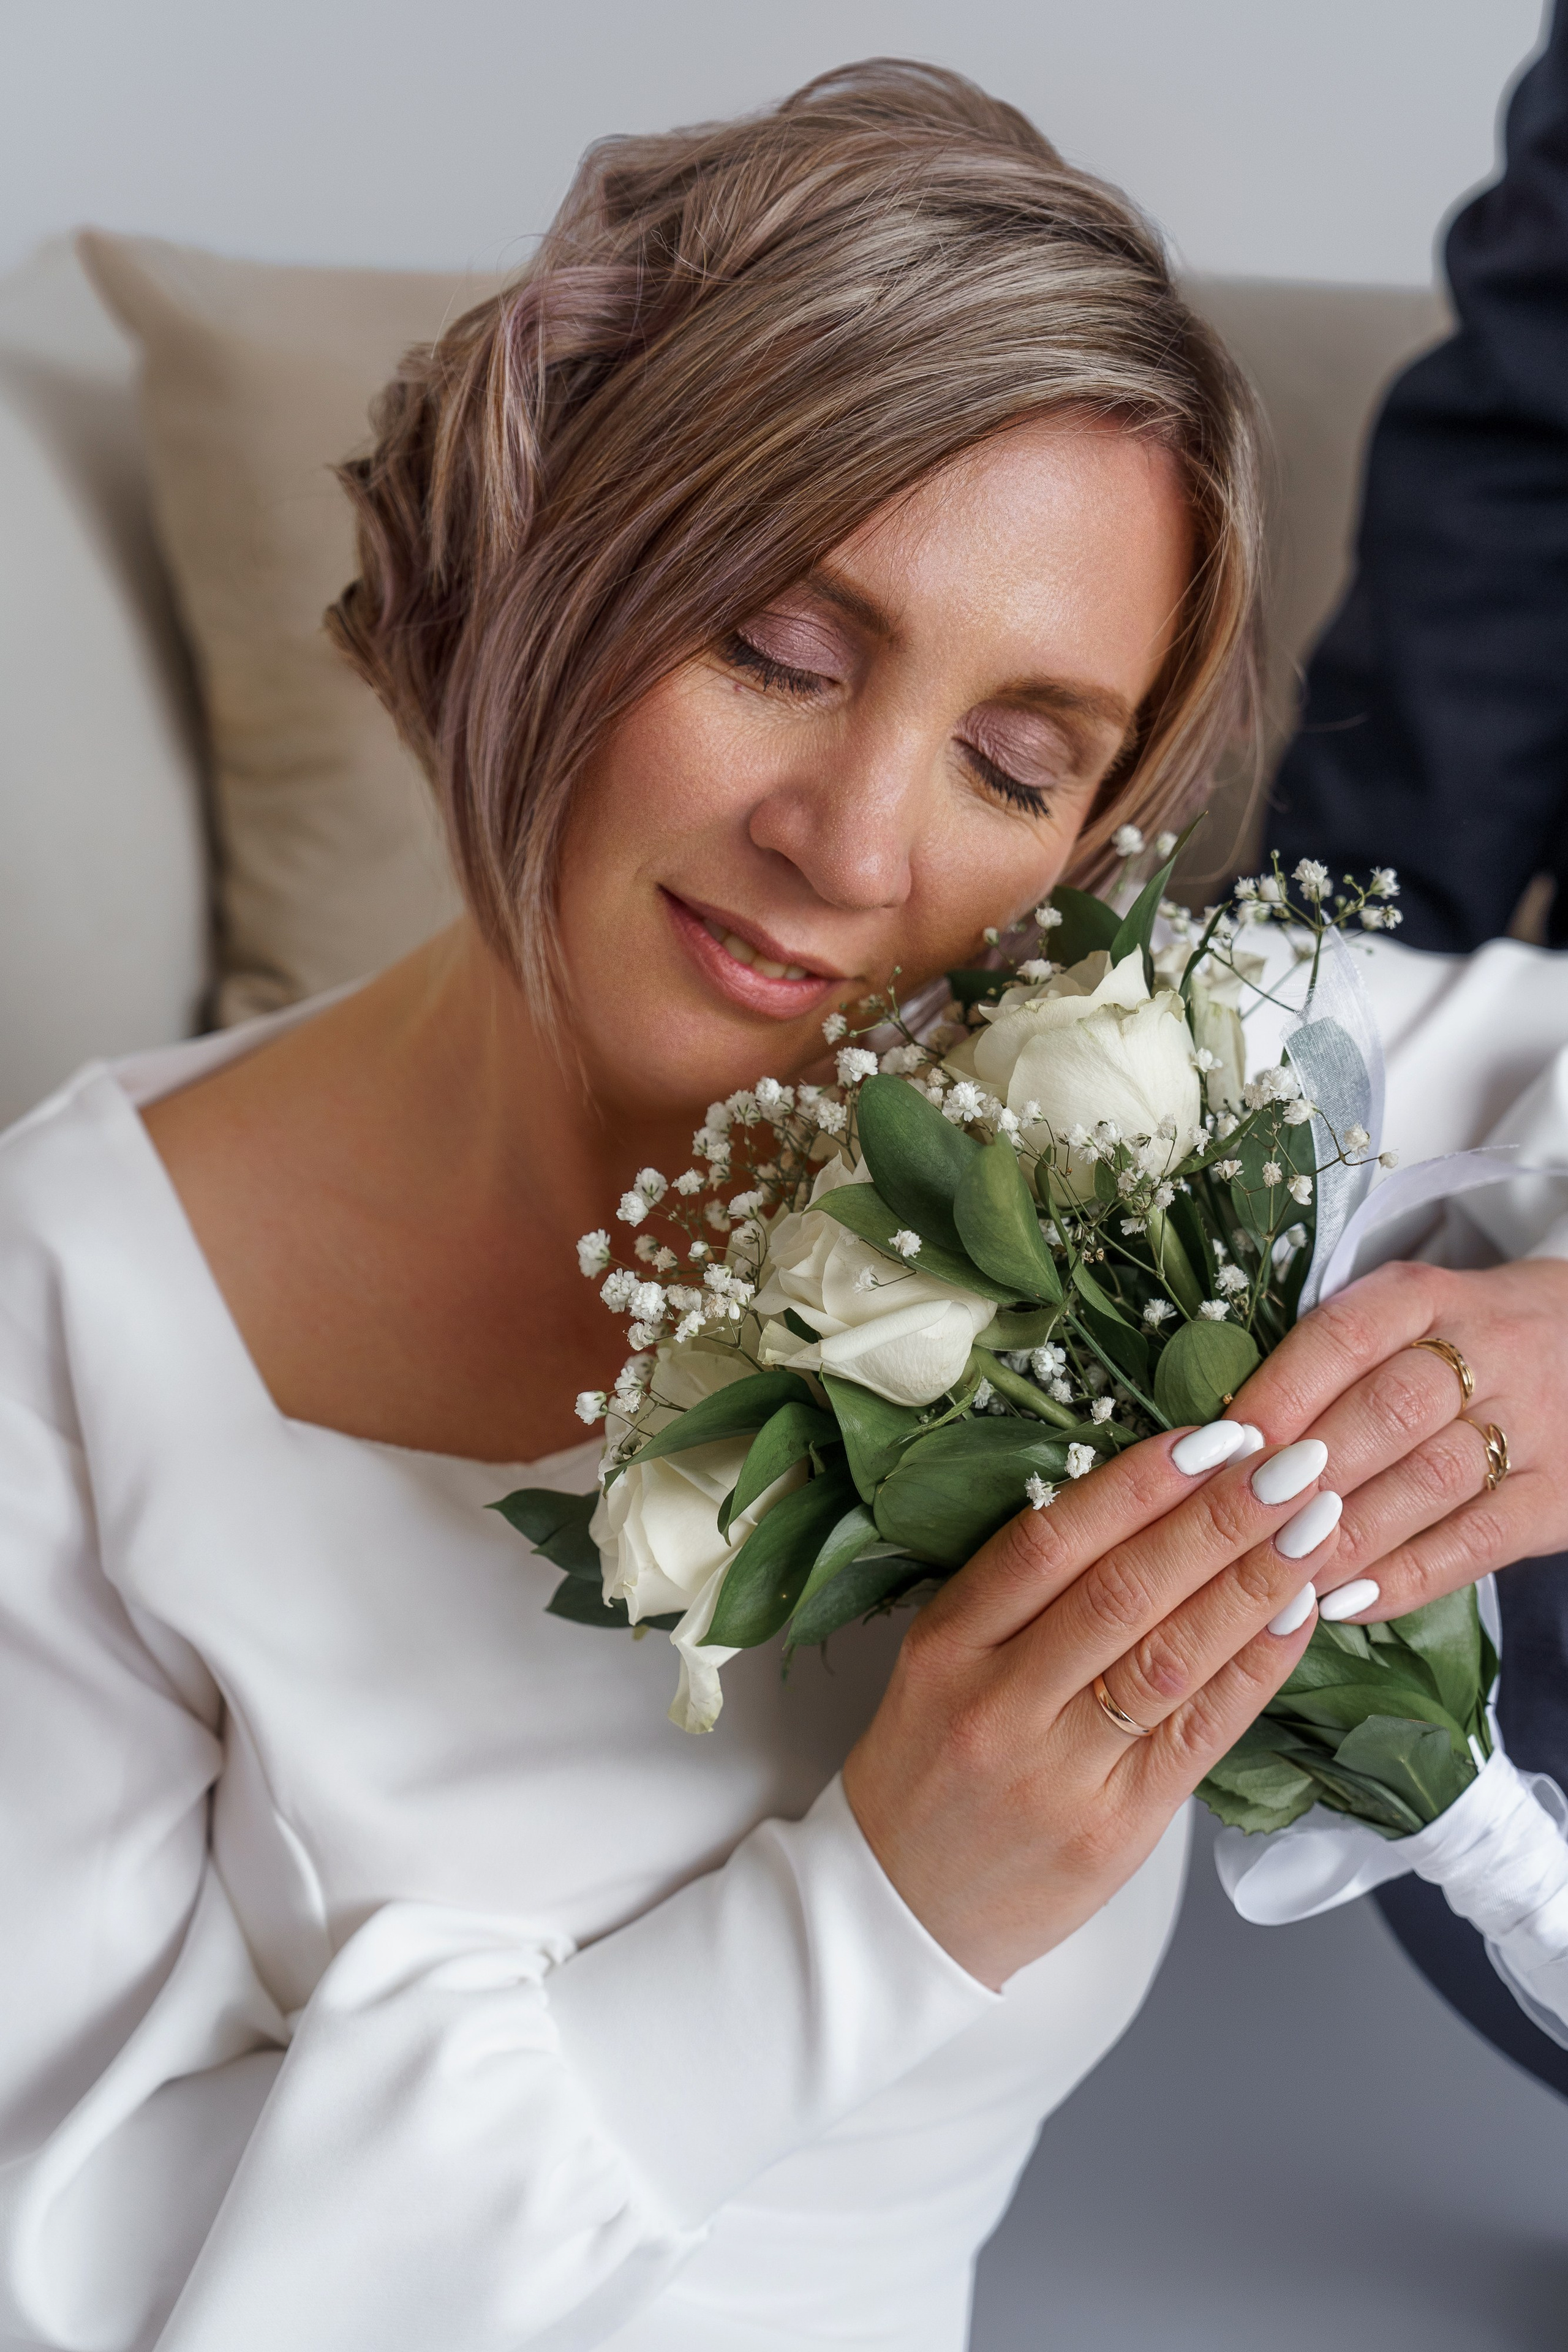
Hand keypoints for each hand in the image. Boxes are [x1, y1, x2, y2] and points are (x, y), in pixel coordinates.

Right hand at [842, 1426, 1341, 1986]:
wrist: (902, 1907)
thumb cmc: (932, 1766)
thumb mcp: (942, 1663)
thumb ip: (1024, 1595)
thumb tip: (1152, 1502)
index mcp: (946, 1646)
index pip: (1047, 1545)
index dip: (1135, 1486)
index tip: (1210, 1436)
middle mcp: (997, 1704)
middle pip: (1120, 1594)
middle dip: (1217, 1520)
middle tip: (1291, 1460)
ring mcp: (1057, 1773)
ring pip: (1169, 1660)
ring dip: (1252, 1583)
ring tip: (1314, 1524)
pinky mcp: (1113, 1830)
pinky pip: (1200, 1736)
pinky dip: (1255, 1669)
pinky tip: (1296, 1616)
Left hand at [1229, 1256, 1567, 1624]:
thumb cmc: (1460, 1340)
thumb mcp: (1406, 1315)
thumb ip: (1328, 1361)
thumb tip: (1224, 1436)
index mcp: (1429, 1296)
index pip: (1347, 1334)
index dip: (1281, 1392)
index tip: (1225, 1444)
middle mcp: (1488, 1351)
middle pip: (1391, 1409)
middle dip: (1311, 1470)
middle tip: (1246, 1519)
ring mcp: (1532, 1425)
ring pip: (1434, 1480)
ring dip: (1349, 1533)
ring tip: (1284, 1572)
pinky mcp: (1558, 1496)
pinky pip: (1479, 1543)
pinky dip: (1406, 1577)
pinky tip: (1347, 1602)